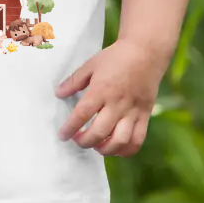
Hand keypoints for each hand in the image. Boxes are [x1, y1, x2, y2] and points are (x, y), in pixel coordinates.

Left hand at [54, 38, 165, 156]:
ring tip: (96, 146)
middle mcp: (117, 103)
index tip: (62, 135)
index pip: (82, 114)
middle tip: (77, 140)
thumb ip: (74, 81)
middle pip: (99, 132)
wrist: (145, 52)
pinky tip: (116, 149)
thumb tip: (58, 93)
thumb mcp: (91, 64)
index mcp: (101, 89)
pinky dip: (126, 150)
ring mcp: (132, 111)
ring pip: (119, 140)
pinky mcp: (145, 115)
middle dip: (84, 142)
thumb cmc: (116, 57)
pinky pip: (138, 139)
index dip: (70, 128)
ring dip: (105, 149)